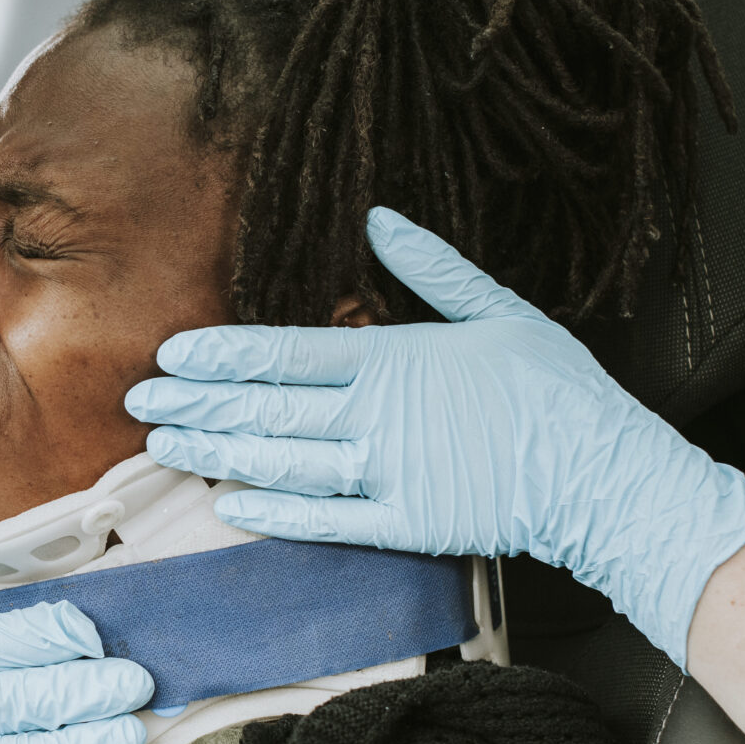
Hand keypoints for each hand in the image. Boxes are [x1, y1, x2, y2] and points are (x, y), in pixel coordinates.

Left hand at [124, 207, 744, 668]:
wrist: (605, 474)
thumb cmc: (557, 390)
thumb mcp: (498, 310)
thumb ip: (431, 269)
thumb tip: (379, 219)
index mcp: (395, 357)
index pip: (285, 351)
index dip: (220, 353)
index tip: (171, 353)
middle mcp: (379, 414)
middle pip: (266, 406)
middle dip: (196, 402)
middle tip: (139, 400)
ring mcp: (389, 473)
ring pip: (282, 461)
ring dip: (217, 453)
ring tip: (165, 446)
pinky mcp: (406, 524)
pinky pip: (326, 518)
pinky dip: (275, 512)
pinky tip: (230, 504)